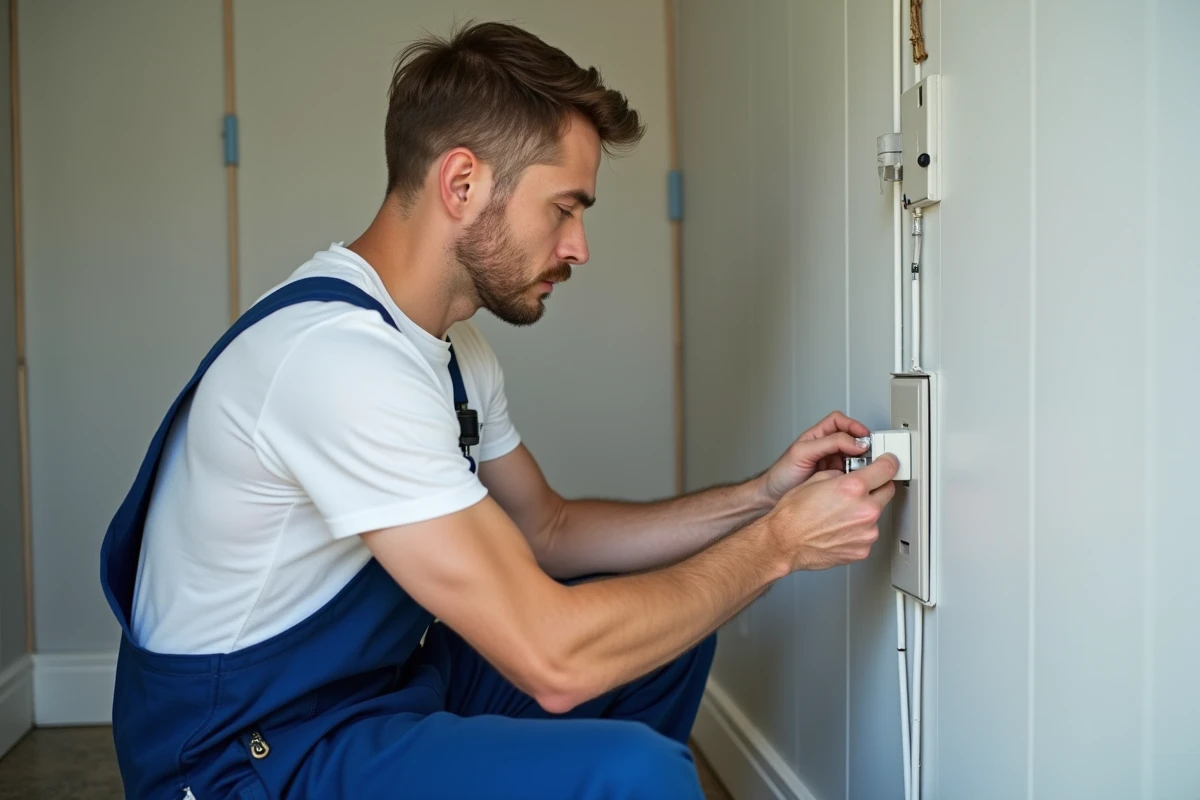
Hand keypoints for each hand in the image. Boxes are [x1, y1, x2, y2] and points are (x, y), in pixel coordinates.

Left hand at [759, 411, 871, 503]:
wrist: (773, 498)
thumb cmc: (781, 475)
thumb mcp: (803, 452)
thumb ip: (828, 443)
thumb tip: (854, 441)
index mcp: (817, 436)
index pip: (840, 422)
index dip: (853, 426)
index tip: (864, 436)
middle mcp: (826, 448)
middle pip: (851, 439)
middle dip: (861, 445)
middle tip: (868, 454)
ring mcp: (831, 464)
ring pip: (854, 457)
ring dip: (861, 461)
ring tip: (861, 467)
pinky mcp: (835, 479)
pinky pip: (852, 474)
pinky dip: (856, 475)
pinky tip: (854, 479)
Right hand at [766, 455, 898, 571]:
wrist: (784, 542)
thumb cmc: (793, 515)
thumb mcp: (816, 480)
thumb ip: (842, 475)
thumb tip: (853, 474)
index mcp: (853, 488)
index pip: (887, 468)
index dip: (888, 462)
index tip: (888, 462)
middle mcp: (864, 510)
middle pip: (887, 490)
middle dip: (876, 486)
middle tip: (859, 489)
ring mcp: (866, 532)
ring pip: (876, 514)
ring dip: (864, 511)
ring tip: (839, 515)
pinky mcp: (863, 549)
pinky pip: (867, 534)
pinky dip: (857, 530)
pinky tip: (838, 529)